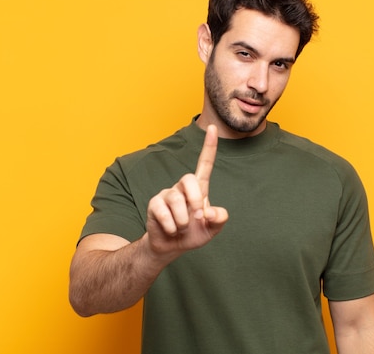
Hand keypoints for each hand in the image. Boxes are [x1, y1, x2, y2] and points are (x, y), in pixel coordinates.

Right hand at [145, 124, 227, 257]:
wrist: (171, 246)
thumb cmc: (193, 234)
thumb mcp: (212, 229)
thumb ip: (219, 219)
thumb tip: (210, 211)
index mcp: (199, 189)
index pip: (204, 164)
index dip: (209, 147)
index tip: (213, 128)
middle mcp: (182, 187)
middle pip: (189, 178)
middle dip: (195, 199)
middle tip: (197, 216)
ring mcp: (166, 194)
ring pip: (176, 200)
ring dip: (183, 220)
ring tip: (182, 227)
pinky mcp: (154, 204)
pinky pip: (164, 213)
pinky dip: (172, 227)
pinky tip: (171, 230)